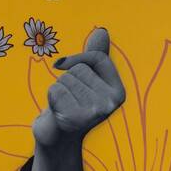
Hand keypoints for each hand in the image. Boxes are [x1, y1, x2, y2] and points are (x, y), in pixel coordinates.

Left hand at [29, 28, 125, 170]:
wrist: (58, 139)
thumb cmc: (72, 104)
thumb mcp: (85, 80)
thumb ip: (94, 56)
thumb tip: (102, 31)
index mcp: (119, 92)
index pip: (97, 59)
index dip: (76, 59)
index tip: (63, 66)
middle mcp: (111, 103)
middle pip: (78, 70)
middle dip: (67, 81)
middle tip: (70, 100)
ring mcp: (94, 112)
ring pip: (65, 80)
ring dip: (59, 90)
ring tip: (65, 106)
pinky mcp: (75, 118)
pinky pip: (55, 90)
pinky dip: (51, 99)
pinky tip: (58, 113)